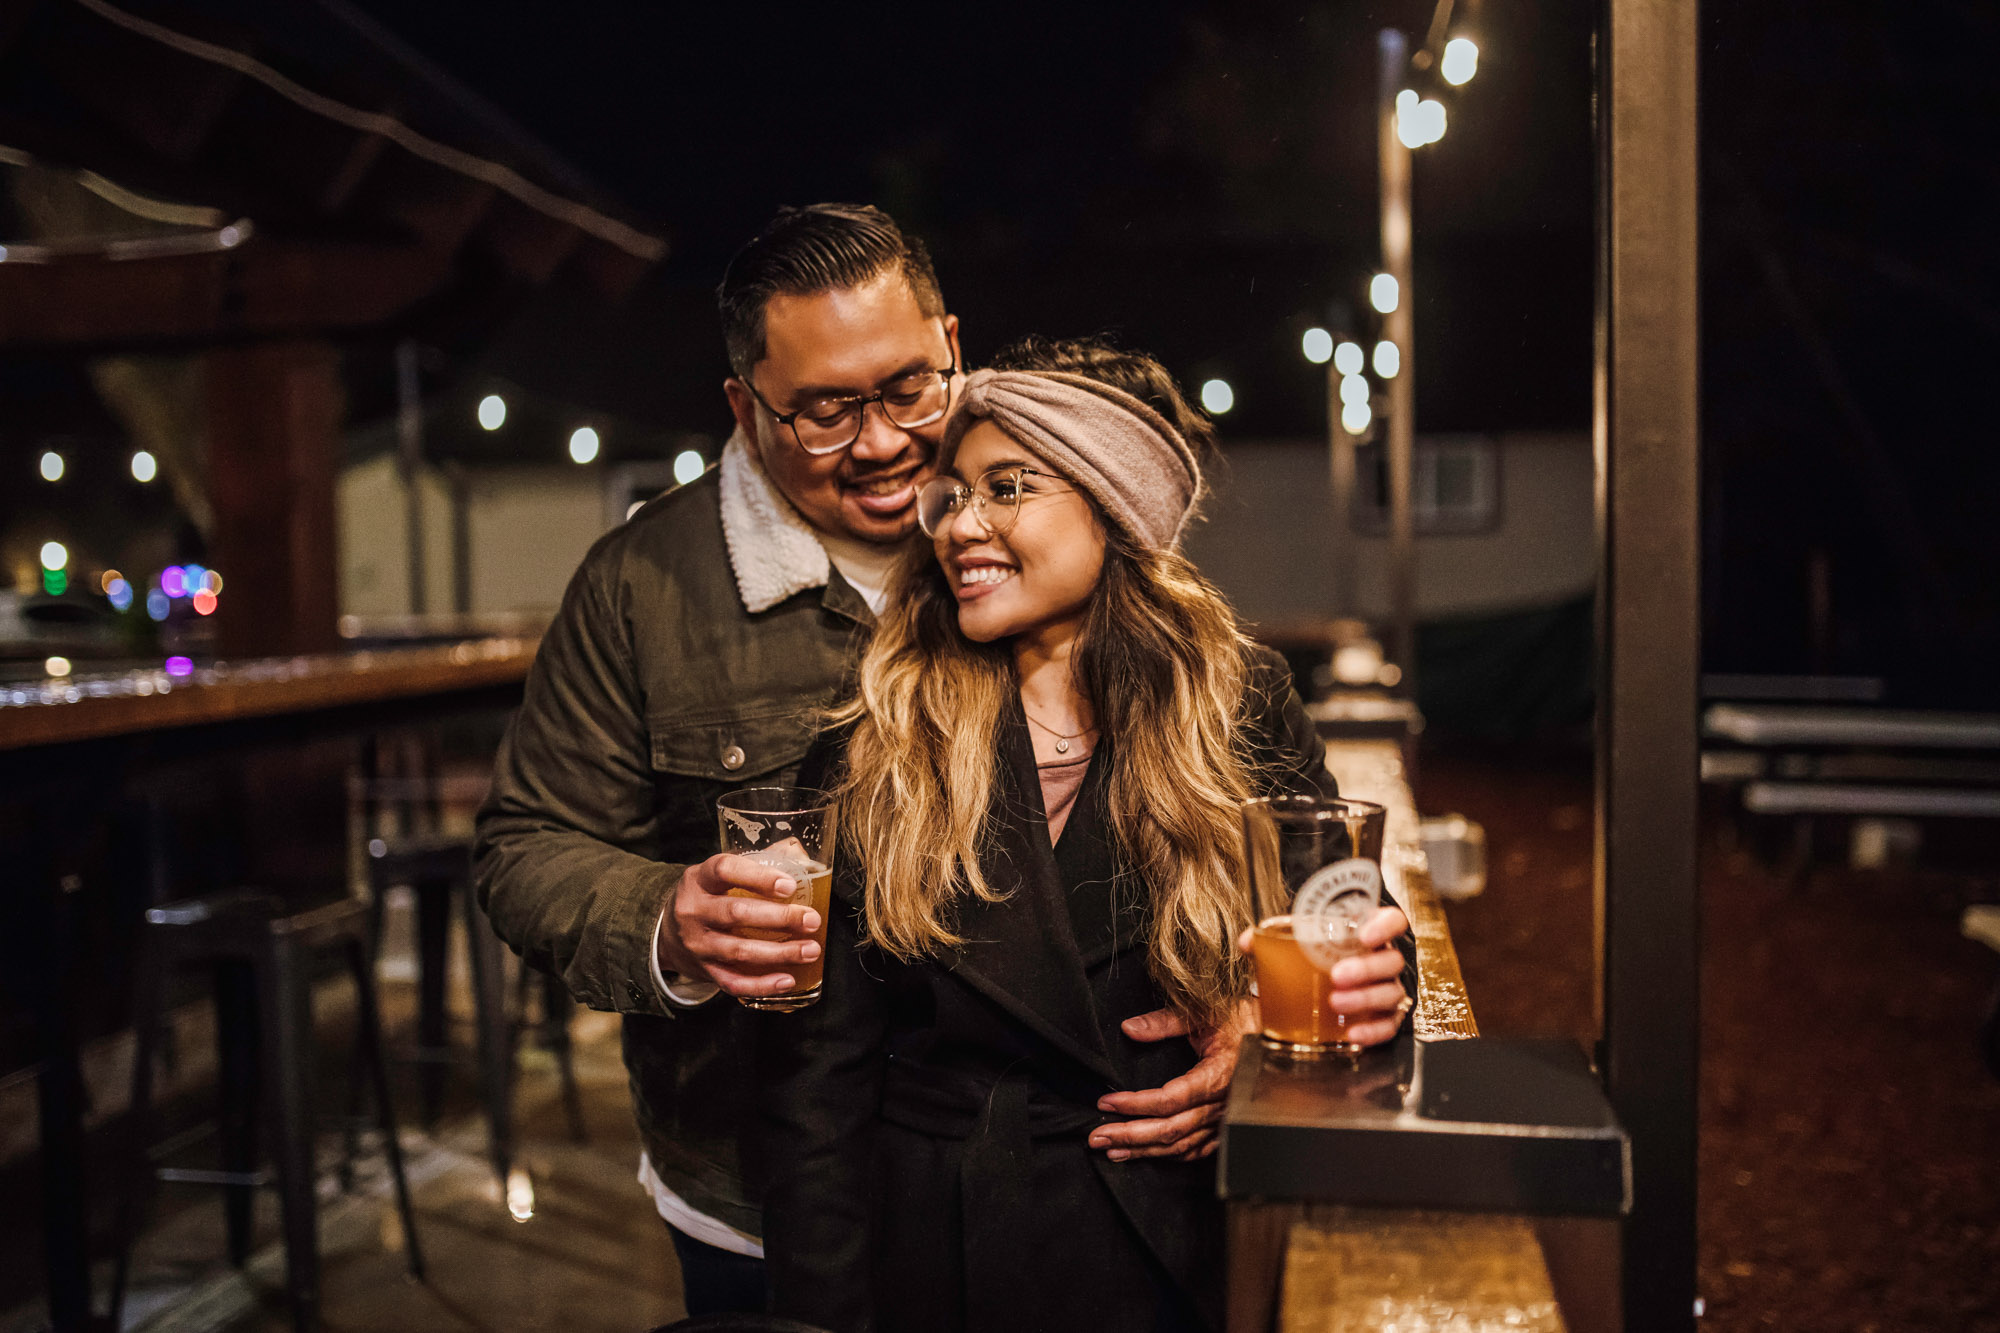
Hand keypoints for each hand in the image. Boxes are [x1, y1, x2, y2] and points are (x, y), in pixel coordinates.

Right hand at [657, 853, 821, 998]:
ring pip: (739, 951)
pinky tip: (787, 979)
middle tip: (811, 920)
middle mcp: (693, 910)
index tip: (789, 885)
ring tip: (810, 950)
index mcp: (699, 879)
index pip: (725, 870)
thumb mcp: (716, 875)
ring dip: (779, 953)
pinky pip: (733, 982)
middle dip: (779, 918)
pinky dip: (762, 984)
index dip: (758, 877)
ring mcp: (697, 943)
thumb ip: (754, 864)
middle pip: (736, 913)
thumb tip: (799, 855)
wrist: (667, 934)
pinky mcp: (703, 971)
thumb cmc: (706, 898)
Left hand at [1090, 1000, 1256, 1162]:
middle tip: (1096, 1138)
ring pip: (1181, 1145)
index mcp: (1218, 1076)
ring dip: (1144, 1150)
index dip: (1135, 1105)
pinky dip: (1170, 1155)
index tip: (1106, 1103)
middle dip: (1130, 1136)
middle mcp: (1223, 1105)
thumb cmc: (1243, 1019)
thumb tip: (1129, 1028)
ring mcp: (1225, 1120)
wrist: (1279, 1033)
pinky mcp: (1227, 1127)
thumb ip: (1164, 1022)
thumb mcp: (1203, 1013)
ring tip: (1113, 1150)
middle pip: (1171, 1130)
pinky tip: (1148, 1154)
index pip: (1169, 1100)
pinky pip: (1197, 1149)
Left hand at [1236, 904, 1413, 1050]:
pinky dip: (1373, 1031)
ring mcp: (1389, 989)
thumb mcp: (1298, 942)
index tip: (1364, 936)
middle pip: (1391, 961)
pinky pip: (1388, 1026)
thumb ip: (1274, 937)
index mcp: (1370, 934)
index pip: (1394, 921)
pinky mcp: (1385, 1018)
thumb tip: (1248, 941)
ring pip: (1391, 993)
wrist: (1321, 985)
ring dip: (1365, 998)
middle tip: (1337, 976)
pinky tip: (1352, 1034)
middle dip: (1367, 969)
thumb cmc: (1317, 956)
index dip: (1385, 926)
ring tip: (1335, 1002)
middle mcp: (1385, 960)